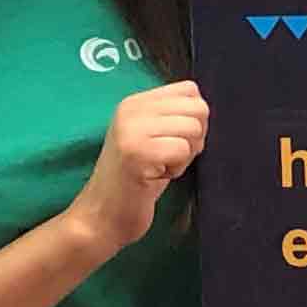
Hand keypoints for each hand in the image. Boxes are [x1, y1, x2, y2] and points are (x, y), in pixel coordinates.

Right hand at [67, 81, 208, 259]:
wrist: (102, 216)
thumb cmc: (134, 182)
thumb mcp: (152, 139)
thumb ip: (172, 119)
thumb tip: (203, 108)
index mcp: (135, 102)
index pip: (190, 90)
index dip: (194, 120)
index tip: (173, 141)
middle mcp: (131, 108)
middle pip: (198, 108)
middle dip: (194, 138)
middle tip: (170, 158)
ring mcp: (132, 128)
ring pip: (193, 128)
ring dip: (185, 155)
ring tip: (160, 167)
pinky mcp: (137, 151)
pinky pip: (183, 149)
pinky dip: (178, 169)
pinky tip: (156, 176)